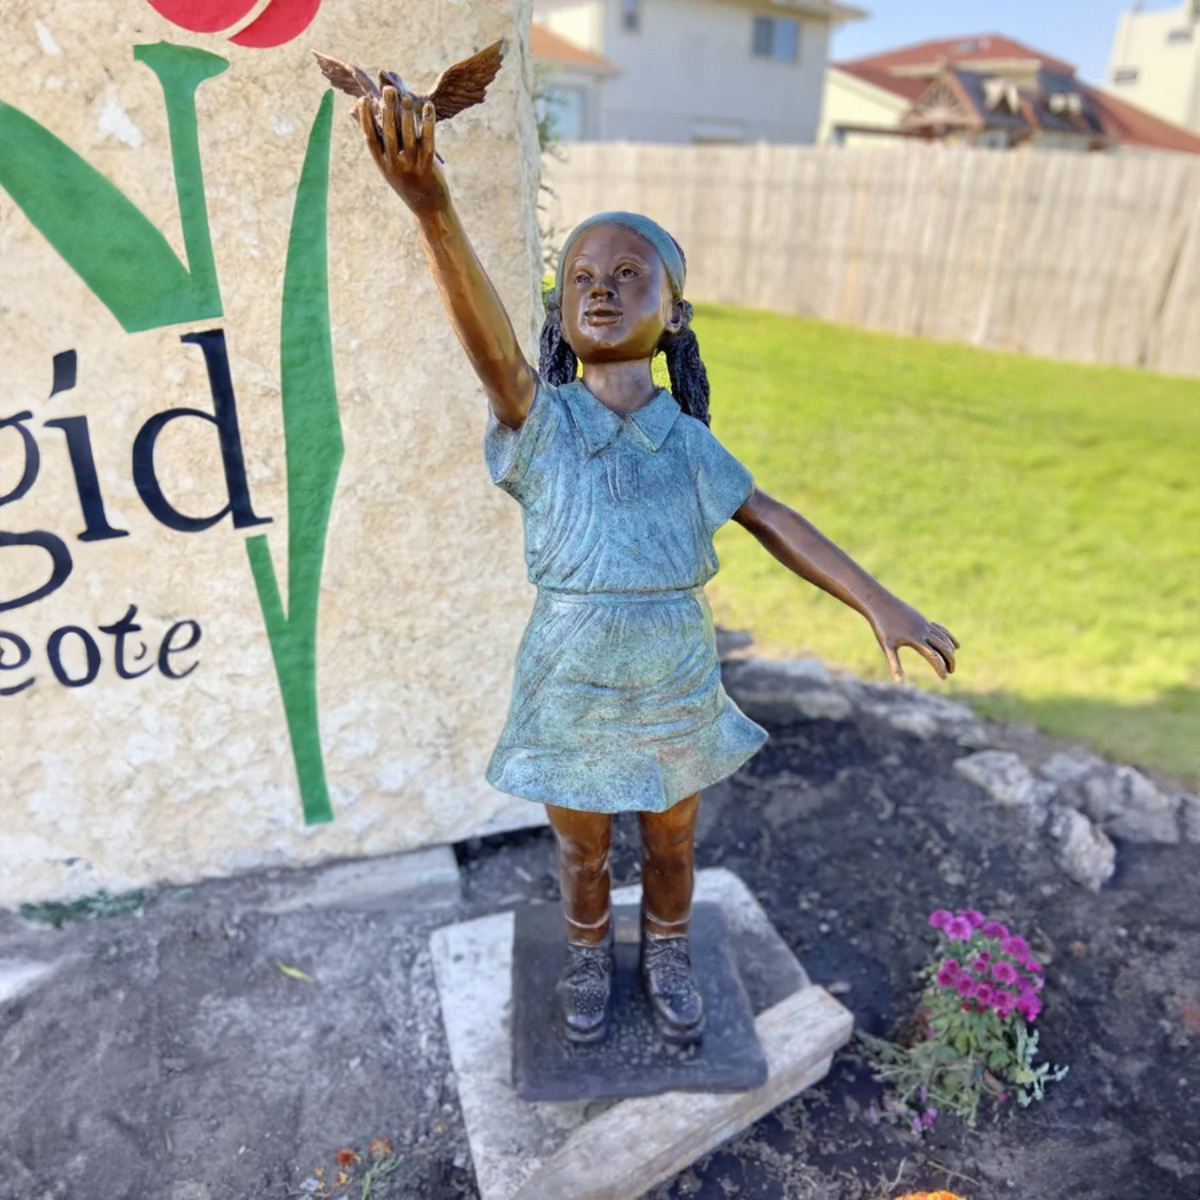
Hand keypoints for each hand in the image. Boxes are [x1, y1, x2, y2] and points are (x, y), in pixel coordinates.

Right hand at [357, 87, 448, 217]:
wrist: (429, 209)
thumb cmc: (408, 183)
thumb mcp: (390, 166)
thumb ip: (381, 144)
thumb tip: (363, 122)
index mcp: (383, 164)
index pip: (370, 138)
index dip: (366, 119)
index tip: (364, 100)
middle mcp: (395, 166)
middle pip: (389, 133)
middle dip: (388, 110)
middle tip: (388, 89)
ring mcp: (412, 167)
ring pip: (408, 136)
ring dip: (407, 114)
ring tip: (406, 96)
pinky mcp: (428, 167)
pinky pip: (428, 141)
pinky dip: (428, 123)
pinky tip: (428, 107)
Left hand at [867, 596, 958, 682]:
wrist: (881, 603)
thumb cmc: (882, 626)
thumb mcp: (887, 646)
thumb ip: (894, 663)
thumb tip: (898, 681)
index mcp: (916, 640)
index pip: (934, 657)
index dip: (940, 668)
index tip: (944, 678)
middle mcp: (924, 631)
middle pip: (944, 647)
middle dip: (949, 660)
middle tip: (951, 672)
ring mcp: (925, 625)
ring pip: (944, 639)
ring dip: (950, 651)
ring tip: (951, 663)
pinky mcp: (924, 620)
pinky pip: (941, 630)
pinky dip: (949, 638)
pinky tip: (955, 645)